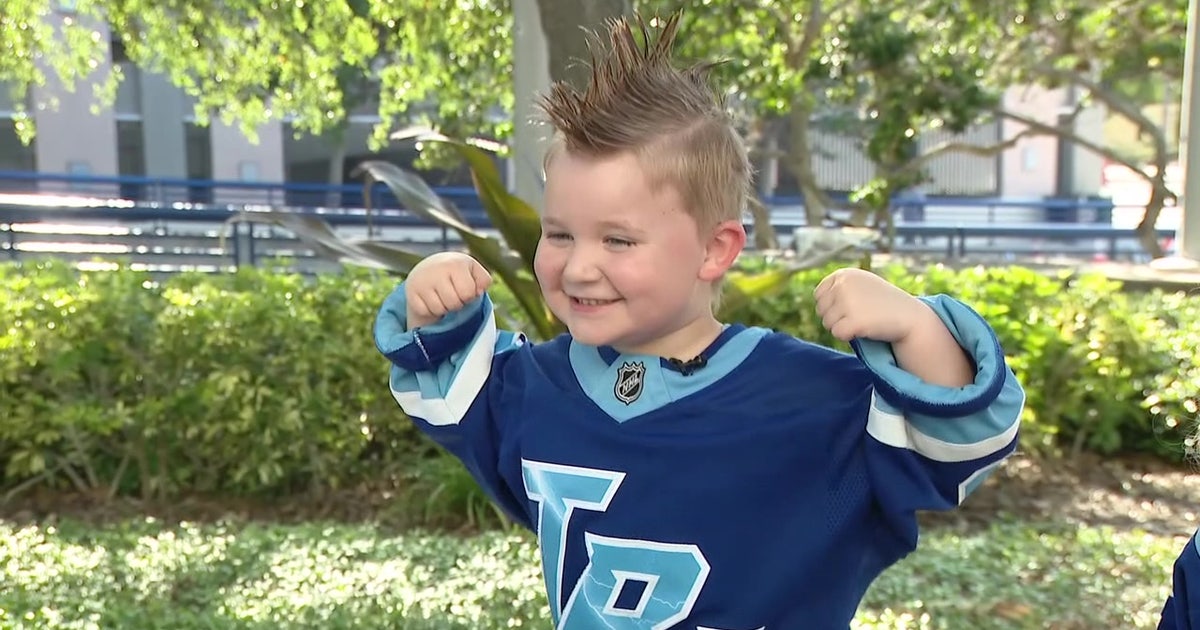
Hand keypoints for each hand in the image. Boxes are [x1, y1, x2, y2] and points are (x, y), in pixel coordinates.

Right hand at [404, 252, 491, 328]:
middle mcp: (436, 270)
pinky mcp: (411, 293)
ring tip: (443, 296)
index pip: (468, 293)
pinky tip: (431, 299)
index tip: (464, 288)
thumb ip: (484, 280)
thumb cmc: (457, 272)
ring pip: (440, 309)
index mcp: (455, 263)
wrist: (429, 268)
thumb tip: (479, 292)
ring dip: (445, 308)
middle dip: (457, 303)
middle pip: (454, 303)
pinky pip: (426, 312)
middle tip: (453, 293)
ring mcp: (421, 282)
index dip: (469, 296)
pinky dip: (431, 310)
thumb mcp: (473, 271)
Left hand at [813, 268, 929, 342]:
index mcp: (844, 274)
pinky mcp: (854, 320)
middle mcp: (843, 285)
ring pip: (827, 324)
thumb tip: (815, 296)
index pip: (819, 295)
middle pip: (820, 310)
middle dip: (836, 318)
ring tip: (864, 320)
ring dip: (843, 327)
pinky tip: (865, 329)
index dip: (832, 306)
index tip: (852, 306)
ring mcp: (848, 302)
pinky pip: (837, 334)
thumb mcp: (861, 285)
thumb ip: (838, 287)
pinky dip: (848, 336)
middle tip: (860, 315)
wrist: (910, 316)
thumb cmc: (883, 302)